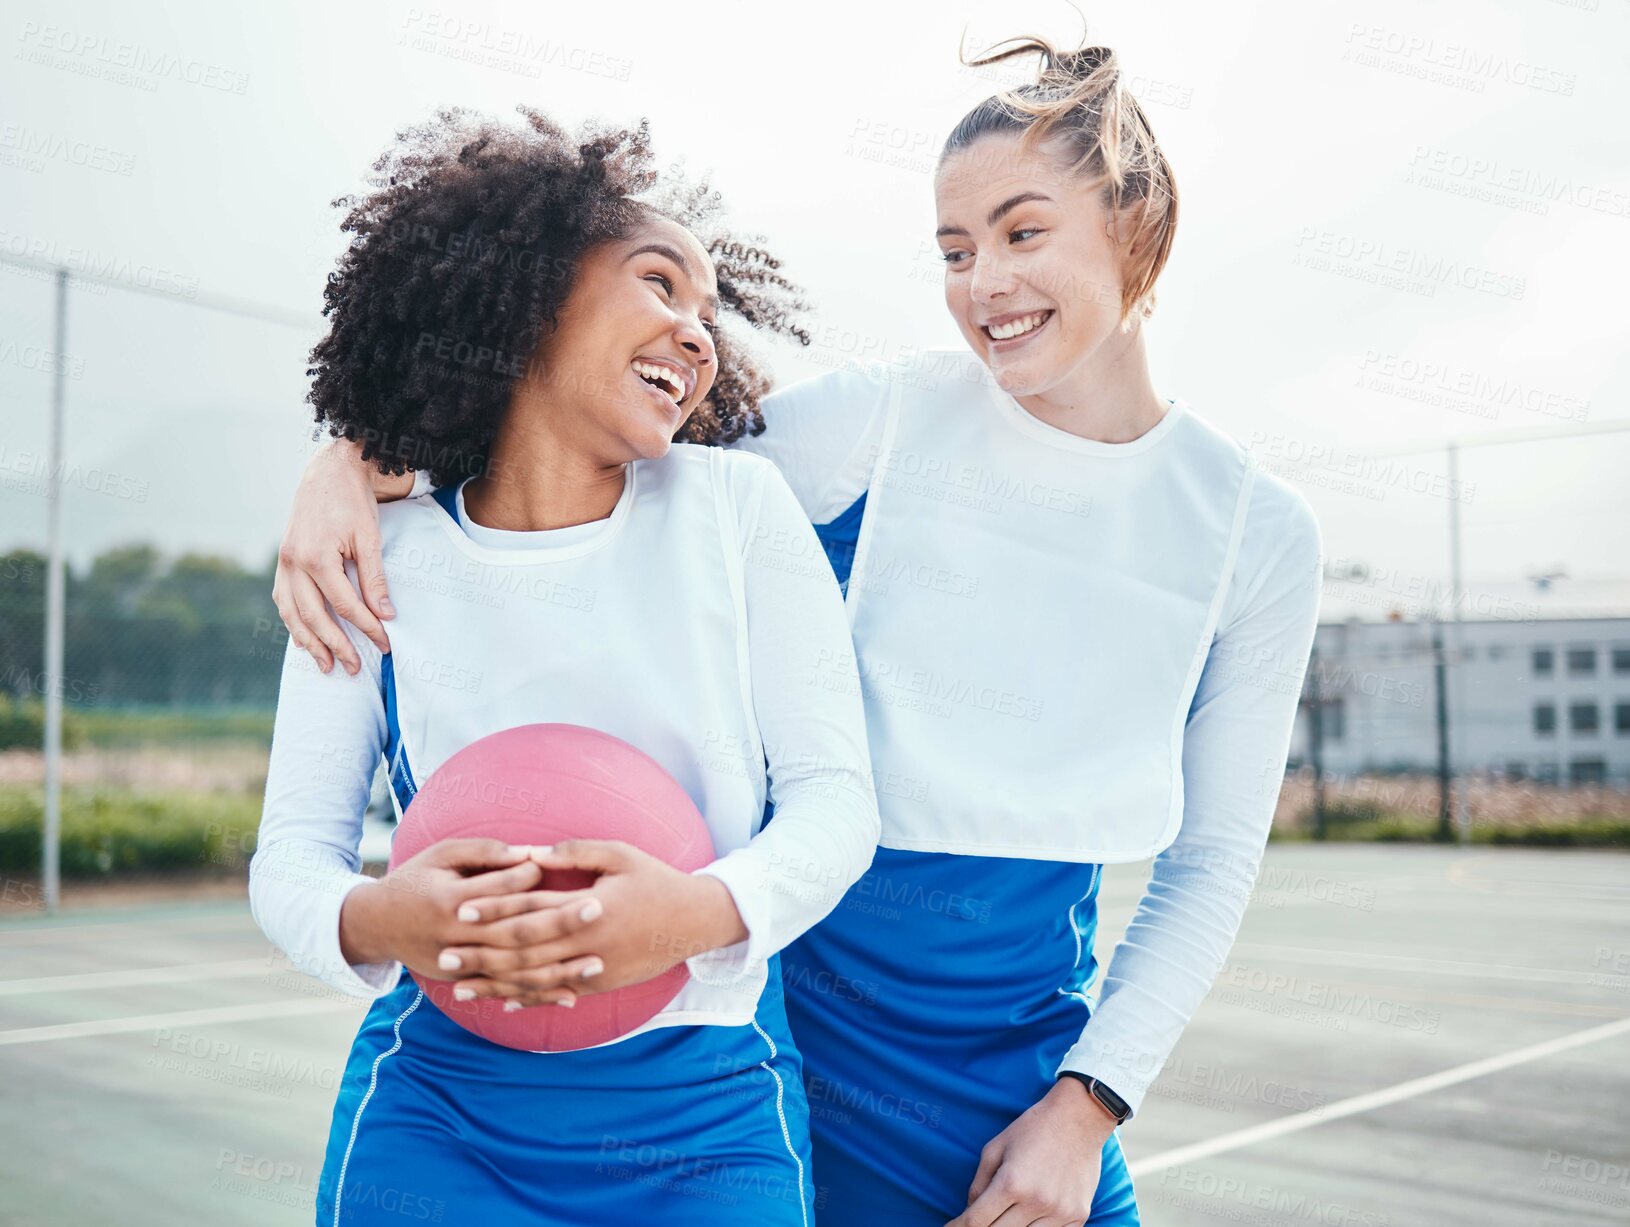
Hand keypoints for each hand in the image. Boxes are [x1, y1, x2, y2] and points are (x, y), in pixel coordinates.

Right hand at [272, 438, 408, 674]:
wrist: (328, 472)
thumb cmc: (352, 502)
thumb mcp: (369, 537)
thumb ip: (374, 578)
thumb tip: (384, 614)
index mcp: (316, 556)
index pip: (345, 605)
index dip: (366, 627)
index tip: (385, 643)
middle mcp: (293, 563)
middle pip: (314, 616)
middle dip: (335, 645)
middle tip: (355, 668)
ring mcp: (283, 562)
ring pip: (291, 613)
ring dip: (309, 642)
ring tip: (326, 665)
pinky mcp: (283, 561)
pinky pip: (283, 599)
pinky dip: (293, 622)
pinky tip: (305, 639)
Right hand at [339, 839, 601, 1006]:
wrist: (376, 924)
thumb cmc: (417, 879)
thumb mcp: (441, 855)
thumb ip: (484, 852)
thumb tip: (529, 853)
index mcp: (449, 901)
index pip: (499, 890)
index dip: (531, 879)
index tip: (564, 868)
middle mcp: (454, 937)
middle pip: (514, 933)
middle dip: (559, 923)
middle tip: (598, 909)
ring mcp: (459, 965)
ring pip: (514, 971)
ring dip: (558, 969)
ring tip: (596, 962)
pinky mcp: (463, 981)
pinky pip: (506, 991)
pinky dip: (539, 996)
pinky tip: (571, 996)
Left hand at [440, 839, 748, 1008]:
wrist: (695, 921)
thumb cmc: (657, 880)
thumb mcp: (620, 855)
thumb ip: (574, 852)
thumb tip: (530, 851)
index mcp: (590, 909)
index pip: (530, 912)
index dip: (493, 911)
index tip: (459, 910)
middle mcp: (588, 944)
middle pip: (524, 953)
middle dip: (481, 954)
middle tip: (444, 954)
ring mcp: (594, 969)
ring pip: (535, 981)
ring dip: (495, 984)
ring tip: (460, 985)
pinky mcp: (600, 983)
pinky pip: (557, 993)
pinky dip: (527, 998)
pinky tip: (501, 1000)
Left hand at [946, 1078, 1118, 1226]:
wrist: (1079, 1118)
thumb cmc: (1033, 1129)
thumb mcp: (996, 1148)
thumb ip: (979, 1184)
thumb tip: (969, 1212)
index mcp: (1011, 1183)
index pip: (976, 1221)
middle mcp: (1035, 1202)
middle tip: (979, 1220)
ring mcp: (1059, 1212)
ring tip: (1007, 1214)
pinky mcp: (1078, 1216)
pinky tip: (1030, 1217)